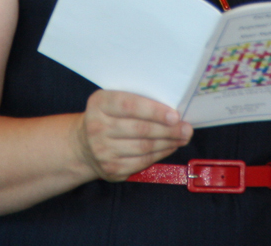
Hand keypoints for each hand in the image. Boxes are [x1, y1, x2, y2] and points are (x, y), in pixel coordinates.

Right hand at [74, 89, 192, 181]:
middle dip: (168, 130)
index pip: (129, 105)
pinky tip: (169, 148)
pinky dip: (160, 155)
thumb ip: (137, 101)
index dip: (154, 111)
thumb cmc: (108, 117)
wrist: (83, 145)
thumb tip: (172, 111)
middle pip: (140, 130)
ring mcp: (103, 151)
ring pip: (144, 148)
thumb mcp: (113, 101)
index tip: (175, 115)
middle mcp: (97, 127)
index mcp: (99, 104)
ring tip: (183, 138)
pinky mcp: (111, 169)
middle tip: (187, 129)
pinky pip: (142, 162)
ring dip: (168, 143)